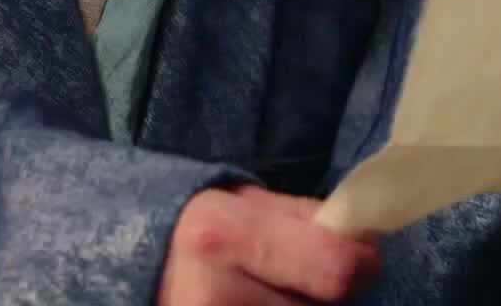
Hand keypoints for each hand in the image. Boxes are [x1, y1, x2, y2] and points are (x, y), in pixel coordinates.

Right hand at [158, 186, 379, 305]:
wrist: (136, 267)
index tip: (362, 257)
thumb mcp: (244, 203)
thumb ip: (304, 219)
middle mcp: (214, 295)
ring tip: (274, 296)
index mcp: (223, 236)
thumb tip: (365, 241)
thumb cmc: (198, 230)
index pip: (334, 270)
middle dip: (325, 297)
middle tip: (302, 279)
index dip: (360, 263)